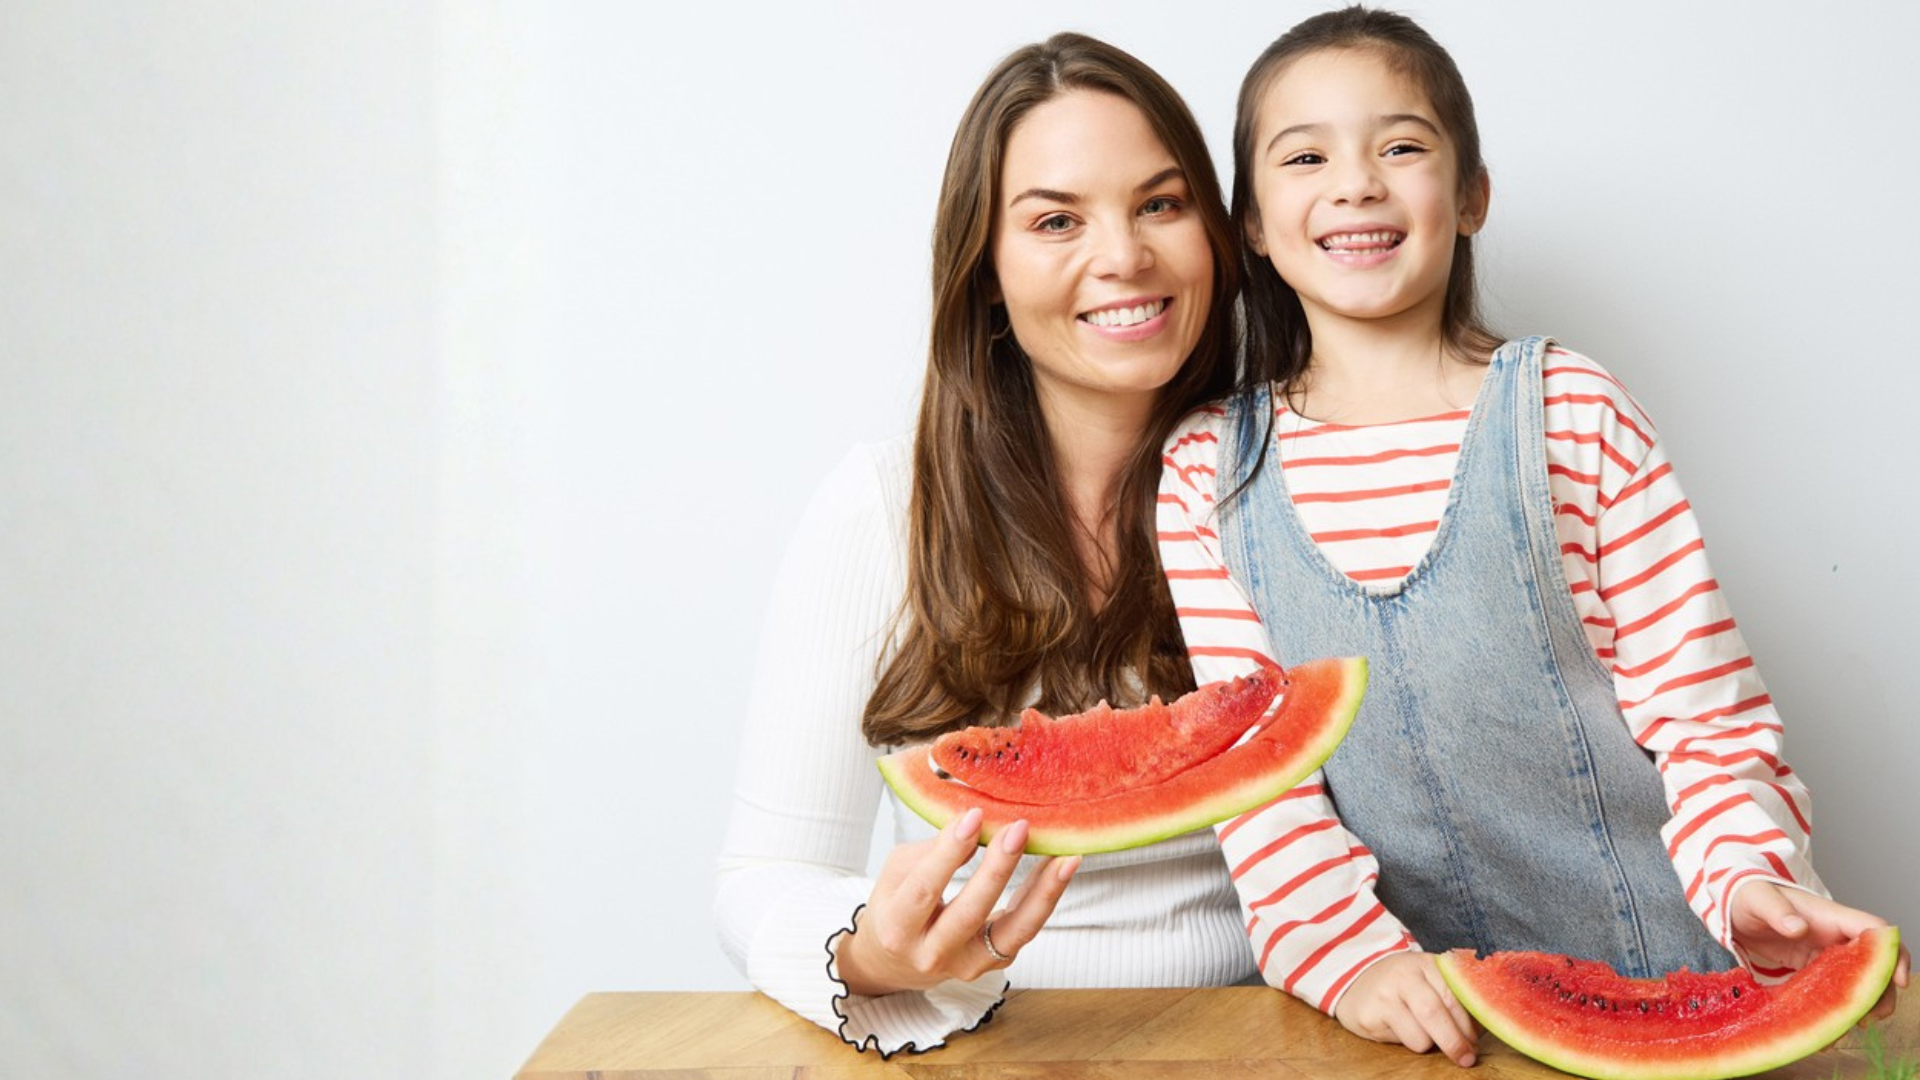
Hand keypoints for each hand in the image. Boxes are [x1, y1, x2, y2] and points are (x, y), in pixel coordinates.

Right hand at [834, 808, 1079, 995]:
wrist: (897, 962)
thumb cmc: (895, 907)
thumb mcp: (897, 875)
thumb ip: (932, 852)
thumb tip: (976, 824)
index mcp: (898, 928)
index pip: (925, 888)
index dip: (950, 852)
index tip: (974, 817)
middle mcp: (932, 954)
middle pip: (970, 912)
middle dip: (998, 869)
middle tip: (1019, 829)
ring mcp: (967, 965)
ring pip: (1012, 932)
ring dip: (1043, 893)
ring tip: (1066, 858)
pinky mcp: (994, 963)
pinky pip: (1024, 930)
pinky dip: (1044, 898)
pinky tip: (1060, 867)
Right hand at [1333, 951, 1478, 1066]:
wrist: (1355, 977)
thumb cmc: (1403, 984)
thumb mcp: (1427, 978)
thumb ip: (1452, 996)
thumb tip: (1479, 1033)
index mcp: (1425, 964)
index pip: (1454, 998)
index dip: (1469, 1026)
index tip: (1475, 1043)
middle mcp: (1403, 976)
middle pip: (1434, 1015)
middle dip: (1454, 1043)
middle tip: (1466, 1059)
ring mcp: (1383, 996)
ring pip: (1418, 1037)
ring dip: (1427, 1044)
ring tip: (1420, 1031)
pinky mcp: (1368, 1016)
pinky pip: (1399, 1042)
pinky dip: (1405, 1041)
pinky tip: (1398, 1028)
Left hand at [1728, 881, 1909, 1022]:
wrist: (1733, 906)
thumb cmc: (1749, 894)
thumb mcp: (1758, 899)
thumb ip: (1776, 911)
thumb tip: (1798, 928)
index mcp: (1829, 916)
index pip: (1874, 930)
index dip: (1892, 954)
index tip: (1899, 981)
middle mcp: (1834, 936)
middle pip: (1874, 963)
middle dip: (1880, 990)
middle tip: (1872, 1017)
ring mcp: (1824, 954)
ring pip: (1856, 981)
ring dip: (1859, 1004)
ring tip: (1850, 1027)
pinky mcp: (1811, 970)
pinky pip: (1831, 990)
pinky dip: (1833, 1009)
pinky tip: (1825, 1029)